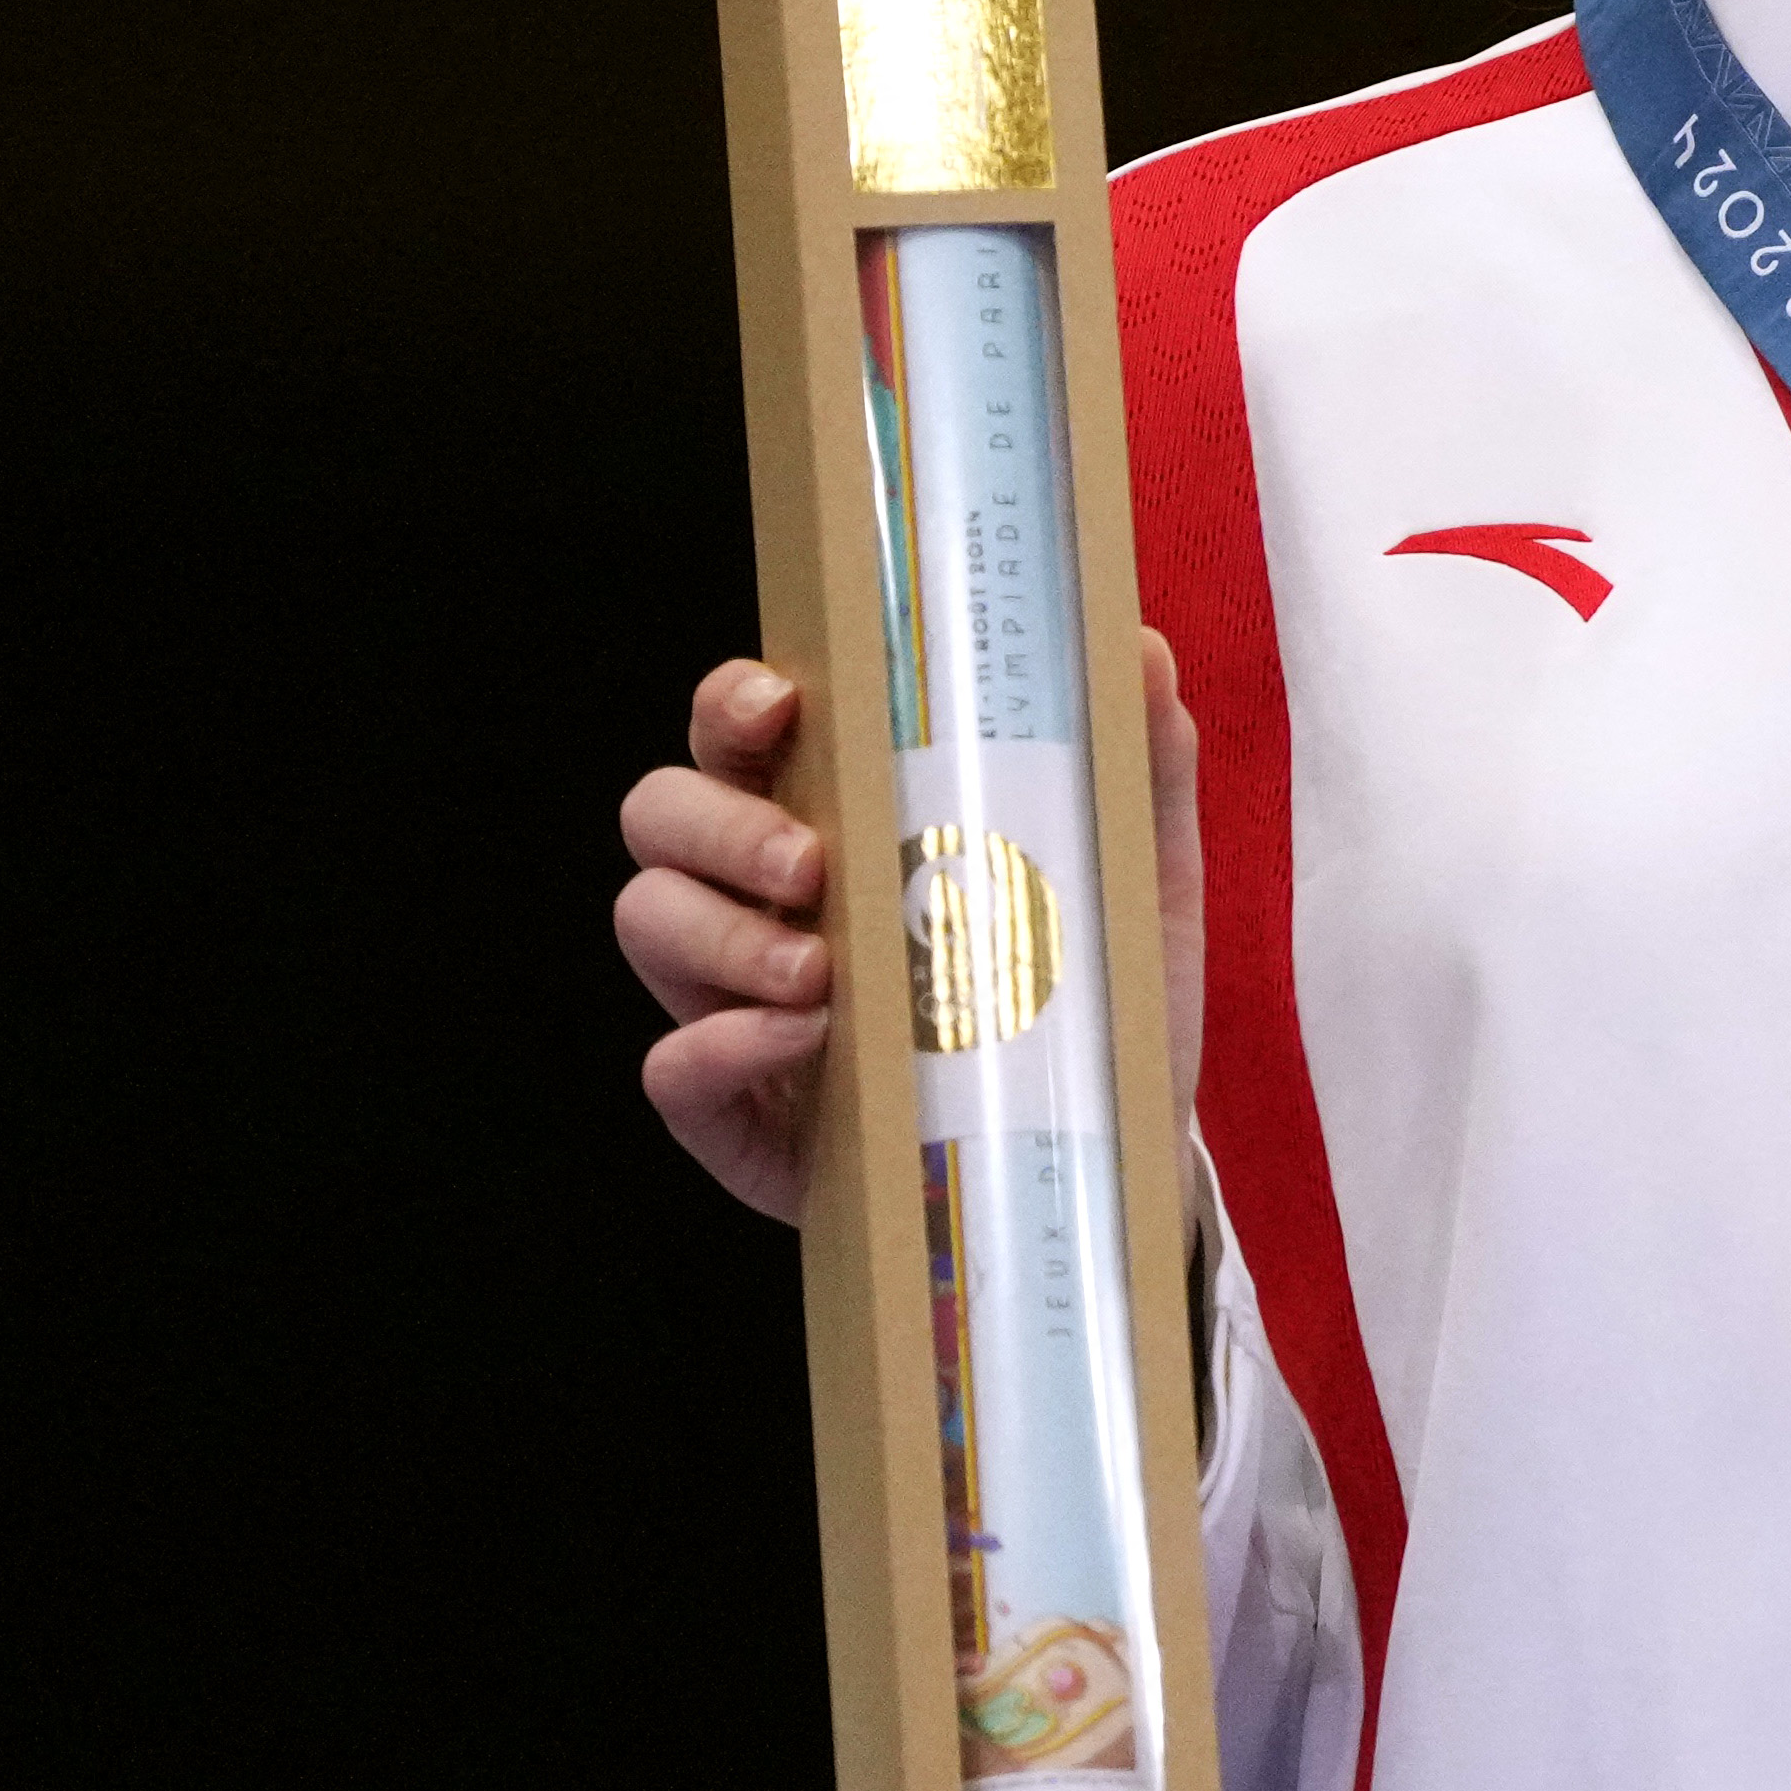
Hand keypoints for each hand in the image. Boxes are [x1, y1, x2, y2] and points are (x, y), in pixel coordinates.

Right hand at [618, 635, 1207, 1224]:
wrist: (1104, 1144)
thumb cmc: (1094, 992)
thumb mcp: (1135, 875)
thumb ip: (1139, 763)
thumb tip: (1141, 645)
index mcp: (841, 814)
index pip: (740, 732)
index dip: (732, 702)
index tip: (781, 704)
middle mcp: (764, 895)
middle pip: (662, 814)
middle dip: (721, 825)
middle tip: (813, 863)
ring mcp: (733, 999)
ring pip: (649, 922)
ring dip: (725, 935)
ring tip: (824, 970)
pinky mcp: (733, 1108)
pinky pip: (672, 1064)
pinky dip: (724, 1044)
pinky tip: (806, 1040)